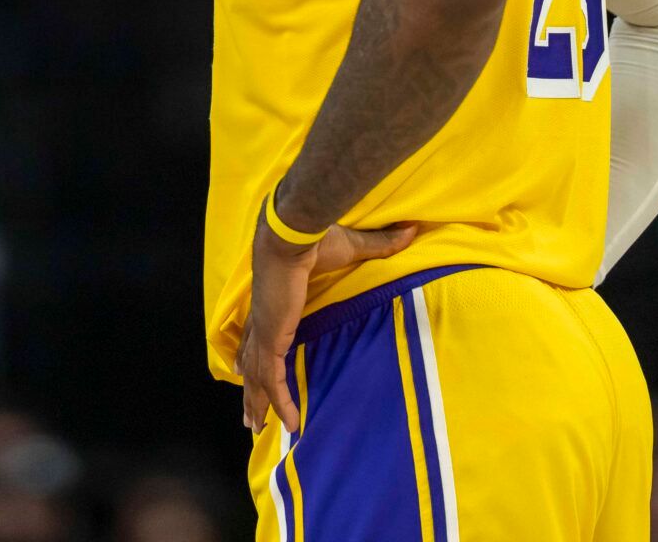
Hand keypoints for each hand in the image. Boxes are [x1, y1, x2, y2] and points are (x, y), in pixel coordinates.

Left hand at [237, 219, 416, 432]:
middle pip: (252, 362)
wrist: (295, 234)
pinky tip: (291, 423)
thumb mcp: (351, 247)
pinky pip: (274, 380)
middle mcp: (263, 320)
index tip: (245, 371)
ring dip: (259, 404)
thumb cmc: (316, 238)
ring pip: (258, 377)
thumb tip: (411, 229)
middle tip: (251, 417)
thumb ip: (380, 244)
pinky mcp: (272, 340)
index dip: (253, 354)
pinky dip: (280, 402)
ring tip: (259, 428)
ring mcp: (265, 332)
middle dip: (251, 391)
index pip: (259, 335)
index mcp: (273, 302)